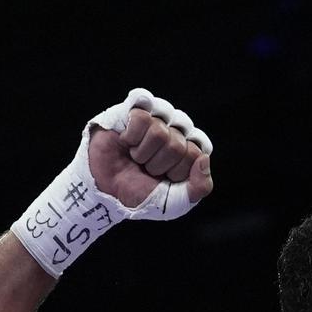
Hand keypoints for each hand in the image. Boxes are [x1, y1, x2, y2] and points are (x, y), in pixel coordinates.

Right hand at [89, 108, 212, 207]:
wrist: (107, 191)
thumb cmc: (142, 194)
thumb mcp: (176, 201)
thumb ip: (200, 187)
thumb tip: (204, 158)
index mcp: (191, 150)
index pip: (197, 155)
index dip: (177, 172)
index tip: (164, 178)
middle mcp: (177, 131)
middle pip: (178, 146)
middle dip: (158, 165)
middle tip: (146, 168)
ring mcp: (157, 118)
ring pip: (160, 132)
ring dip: (143, 153)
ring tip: (136, 156)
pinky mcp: (135, 110)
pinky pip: (142, 118)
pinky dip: (131, 137)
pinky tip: (126, 142)